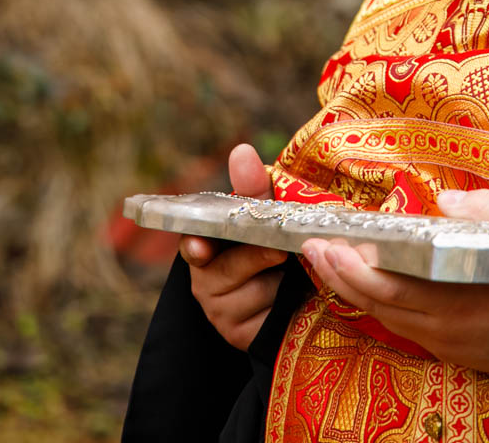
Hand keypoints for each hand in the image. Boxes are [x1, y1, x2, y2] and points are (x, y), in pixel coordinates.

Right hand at [184, 143, 282, 350]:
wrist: (296, 293)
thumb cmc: (272, 242)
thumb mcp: (263, 214)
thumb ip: (253, 187)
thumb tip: (242, 151)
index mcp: (204, 249)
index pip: (191, 246)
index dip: (196, 247)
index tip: (200, 248)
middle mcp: (205, 284)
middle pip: (229, 271)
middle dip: (257, 257)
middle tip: (281, 250)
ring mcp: (223, 315)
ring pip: (255, 296)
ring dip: (281, 283)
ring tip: (294, 275)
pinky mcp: (244, 338)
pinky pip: (269, 320)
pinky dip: (288, 306)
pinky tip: (296, 298)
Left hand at [302, 188, 488, 379]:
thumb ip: (484, 212)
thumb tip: (443, 200)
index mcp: (458, 296)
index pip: (393, 286)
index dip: (355, 269)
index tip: (332, 245)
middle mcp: (442, 325)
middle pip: (376, 302)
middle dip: (338, 274)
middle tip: (311, 246)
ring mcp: (440, 341)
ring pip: (382, 316)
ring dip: (349, 288)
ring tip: (323, 259)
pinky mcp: (443, 349)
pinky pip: (398, 325)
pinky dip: (372, 302)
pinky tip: (358, 283)